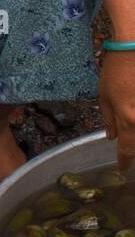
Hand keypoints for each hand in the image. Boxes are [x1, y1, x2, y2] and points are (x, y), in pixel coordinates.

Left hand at [99, 51, 134, 169]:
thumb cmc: (117, 69)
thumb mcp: (104, 95)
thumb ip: (109, 119)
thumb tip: (111, 137)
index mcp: (128, 120)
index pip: (127, 150)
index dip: (125, 161)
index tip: (122, 168)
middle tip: (129, 155)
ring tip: (130, 134)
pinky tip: (134, 118)